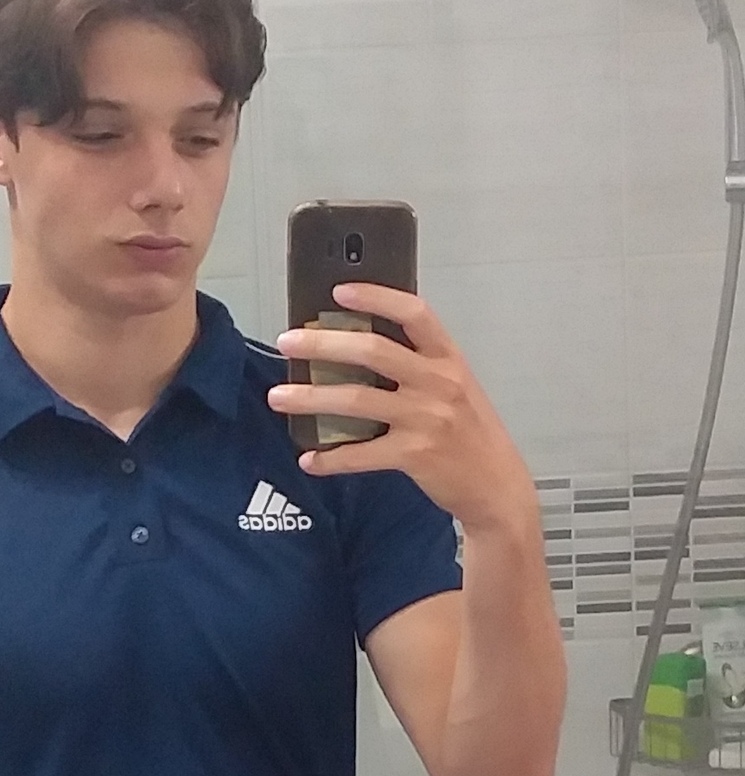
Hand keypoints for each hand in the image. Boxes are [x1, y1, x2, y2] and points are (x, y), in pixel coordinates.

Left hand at [267, 283, 536, 532]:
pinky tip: (309, 458)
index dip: (377, 297)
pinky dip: (331, 458)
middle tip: (287, 342)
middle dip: (323, 344)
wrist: (497, 485)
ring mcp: (427, 419)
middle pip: (373, 351)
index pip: (415, 313)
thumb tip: (355, 344)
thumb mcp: (454, 385)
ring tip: (279, 397)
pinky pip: (361, 454)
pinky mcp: (415, 455)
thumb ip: (417, 363)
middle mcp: (438, 383)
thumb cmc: (469, 431)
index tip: (340, 290)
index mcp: (447, 359)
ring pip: (357, 400)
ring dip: (311, 398)